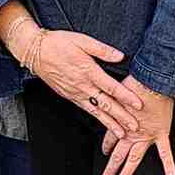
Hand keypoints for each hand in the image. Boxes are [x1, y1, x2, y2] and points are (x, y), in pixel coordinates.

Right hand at [27, 30, 147, 139]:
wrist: (35, 52)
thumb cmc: (58, 43)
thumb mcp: (82, 40)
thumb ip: (102, 50)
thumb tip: (120, 56)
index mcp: (88, 71)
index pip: (111, 87)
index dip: (126, 97)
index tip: (138, 105)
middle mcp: (83, 85)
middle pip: (106, 104)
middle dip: (122, 117)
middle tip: (135, 127)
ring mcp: (75, 93)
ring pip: (96, 111)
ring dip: (110, 123)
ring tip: (122, 133)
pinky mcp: (70, 96)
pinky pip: (87, 110)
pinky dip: (97, 118)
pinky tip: (105, 123)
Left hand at [100, 84, 174, 174]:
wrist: (154, 82)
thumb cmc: (134, 84)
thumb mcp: (116, 93)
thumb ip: (110, 101)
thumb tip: (100, 101)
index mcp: (120, 124)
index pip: (110, 140)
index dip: (106, 146)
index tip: (104, 151)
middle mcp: (131, 134)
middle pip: (118, 155)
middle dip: (110, 169)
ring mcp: (146, 136)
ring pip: (134, 159)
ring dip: (125, 173)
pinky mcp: (161, 133)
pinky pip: (165, 151)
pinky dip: (169, 164)